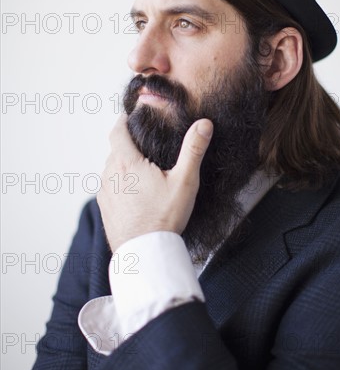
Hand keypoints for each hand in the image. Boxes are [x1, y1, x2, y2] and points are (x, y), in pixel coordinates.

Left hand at [97, 113, 212, 252]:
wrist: (145, 254)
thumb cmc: (164, 217)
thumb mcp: (185, 181)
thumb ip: (193, 150)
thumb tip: (204, 124)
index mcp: (126, 162)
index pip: (117, 131)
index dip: (123, 121)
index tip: (129, 115)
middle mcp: (110, 174)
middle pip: (115, 149)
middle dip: (127, 144)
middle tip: (145, 144)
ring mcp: (105, 192)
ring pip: (111, 169)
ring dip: (123, 164)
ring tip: (142, 170)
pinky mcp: (105, 208)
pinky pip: (109, 187)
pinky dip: (119, 183)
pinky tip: (135, 193)